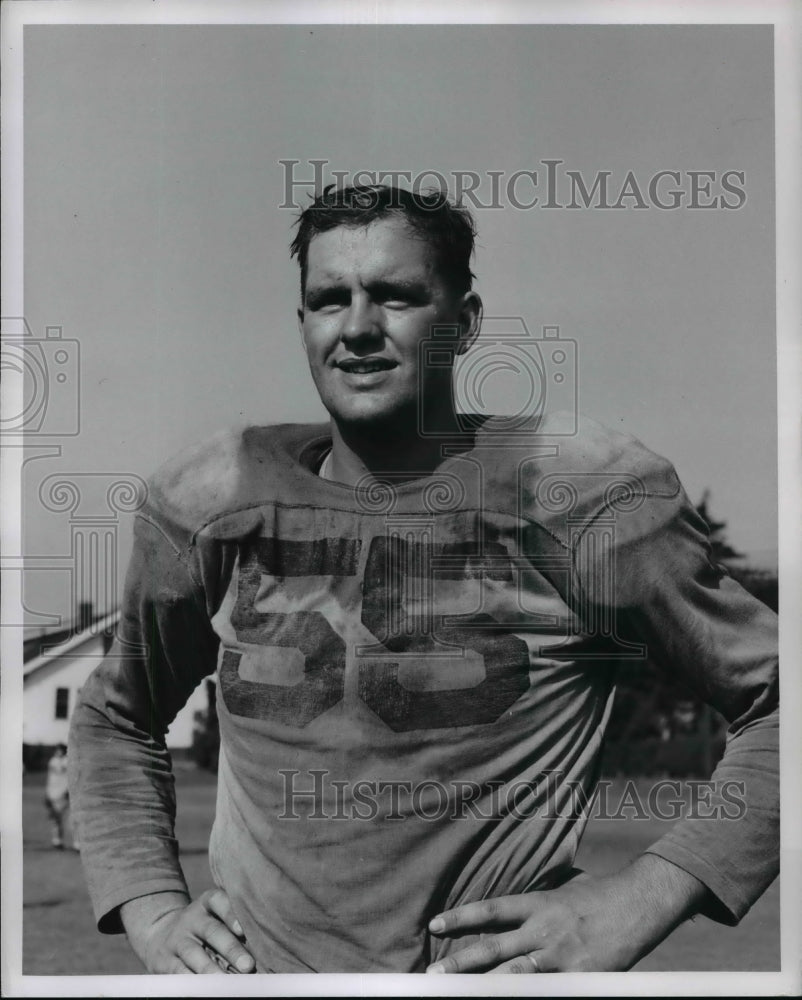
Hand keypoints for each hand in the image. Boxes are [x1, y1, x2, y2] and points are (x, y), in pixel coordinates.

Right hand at [120, 888, 256, 973]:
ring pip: (194, 955)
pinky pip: (180, 972)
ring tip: (228, 983)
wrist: (160, 933)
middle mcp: (192, 919)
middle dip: (231, 949)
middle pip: (212, 931)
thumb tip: (265, 948)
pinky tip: (207, 989)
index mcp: (207, 903)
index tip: (244, 930)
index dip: (231, 914)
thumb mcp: (214, 916)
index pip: (219, 901)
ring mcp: (177, 940)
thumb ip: (235, 925)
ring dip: (212, 970)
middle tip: (248, 966)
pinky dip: (193, 982)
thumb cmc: (203, 927)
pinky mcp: (165, 961)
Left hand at [426, 856, 706, 972]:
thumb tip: (506, 917)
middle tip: (432, 975)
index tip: (434, 926)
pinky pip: (550, 992)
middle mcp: (544, 929)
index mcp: (538, 904)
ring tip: (458, 994)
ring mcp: (561, 956)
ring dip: (486, 988)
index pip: (490, 910)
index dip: (461, 918)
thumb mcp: (562, 893)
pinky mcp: (582, 978)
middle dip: (461, 963)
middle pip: (494, 949)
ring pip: (515, 976)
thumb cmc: (600, 897)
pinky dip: (533, 997)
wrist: (640, 902)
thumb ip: (534, 908)